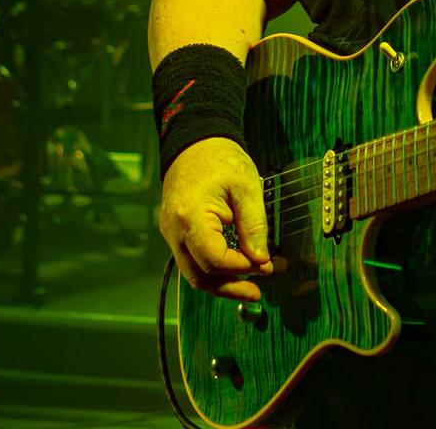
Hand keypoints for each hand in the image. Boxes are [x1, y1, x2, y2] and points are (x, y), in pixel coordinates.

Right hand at [158, 137, 272, 300]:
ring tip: (249, 288)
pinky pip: (192, 260)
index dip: (240, 267)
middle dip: (230, 287)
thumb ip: (254, 226)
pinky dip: (213, 270)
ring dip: (221, 283)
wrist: (195, 142)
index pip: (213, 258)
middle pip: (199, 274)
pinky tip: (234, 271)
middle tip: (257, 293)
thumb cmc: (221, 159)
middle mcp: (173, 229)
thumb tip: (261, 260)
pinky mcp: (175, 232)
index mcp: (190, 216)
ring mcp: (170, 232)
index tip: (264, 264)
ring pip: (193, 272)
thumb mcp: (246, 187)